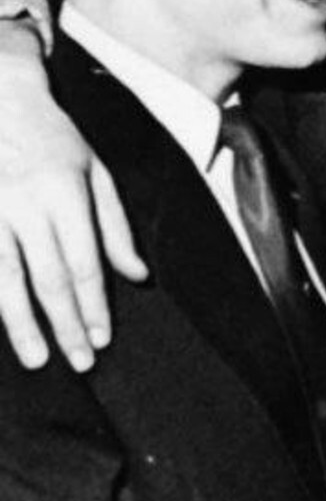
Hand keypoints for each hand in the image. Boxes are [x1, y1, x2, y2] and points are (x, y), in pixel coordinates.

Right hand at [0, 19, 146, 370]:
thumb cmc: (54, 138)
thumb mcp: (95, 172)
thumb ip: (115, 226)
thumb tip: (138, 276)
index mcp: (66, 192)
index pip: (84, 262)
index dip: (94, 304)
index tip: (102, 338)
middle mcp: (27, 203)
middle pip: (50, 277)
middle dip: (66, 323)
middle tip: (80, 361)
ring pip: (7, 277)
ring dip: (23, 323)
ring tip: (38, 358)